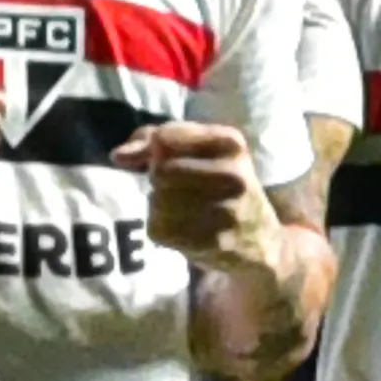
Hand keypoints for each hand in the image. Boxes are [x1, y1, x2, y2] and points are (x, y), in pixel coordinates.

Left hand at [109, 121, 281, 273]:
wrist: (262, 240)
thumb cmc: (222, 184)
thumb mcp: (202, 149)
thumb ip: (153, 140)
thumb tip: (118, 155)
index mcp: (232, 143)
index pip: (165, 137)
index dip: (156, 148)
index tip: (166, 156)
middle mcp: (233, 176)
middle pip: (160, 170)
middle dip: (160, 178)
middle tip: (179, 186)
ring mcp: (225, 212)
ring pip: (157, 199)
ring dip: (160, 204)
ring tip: (183, 207)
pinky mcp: (211, 242)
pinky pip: (159, 227)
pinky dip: (162, 227)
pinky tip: (183, 227)